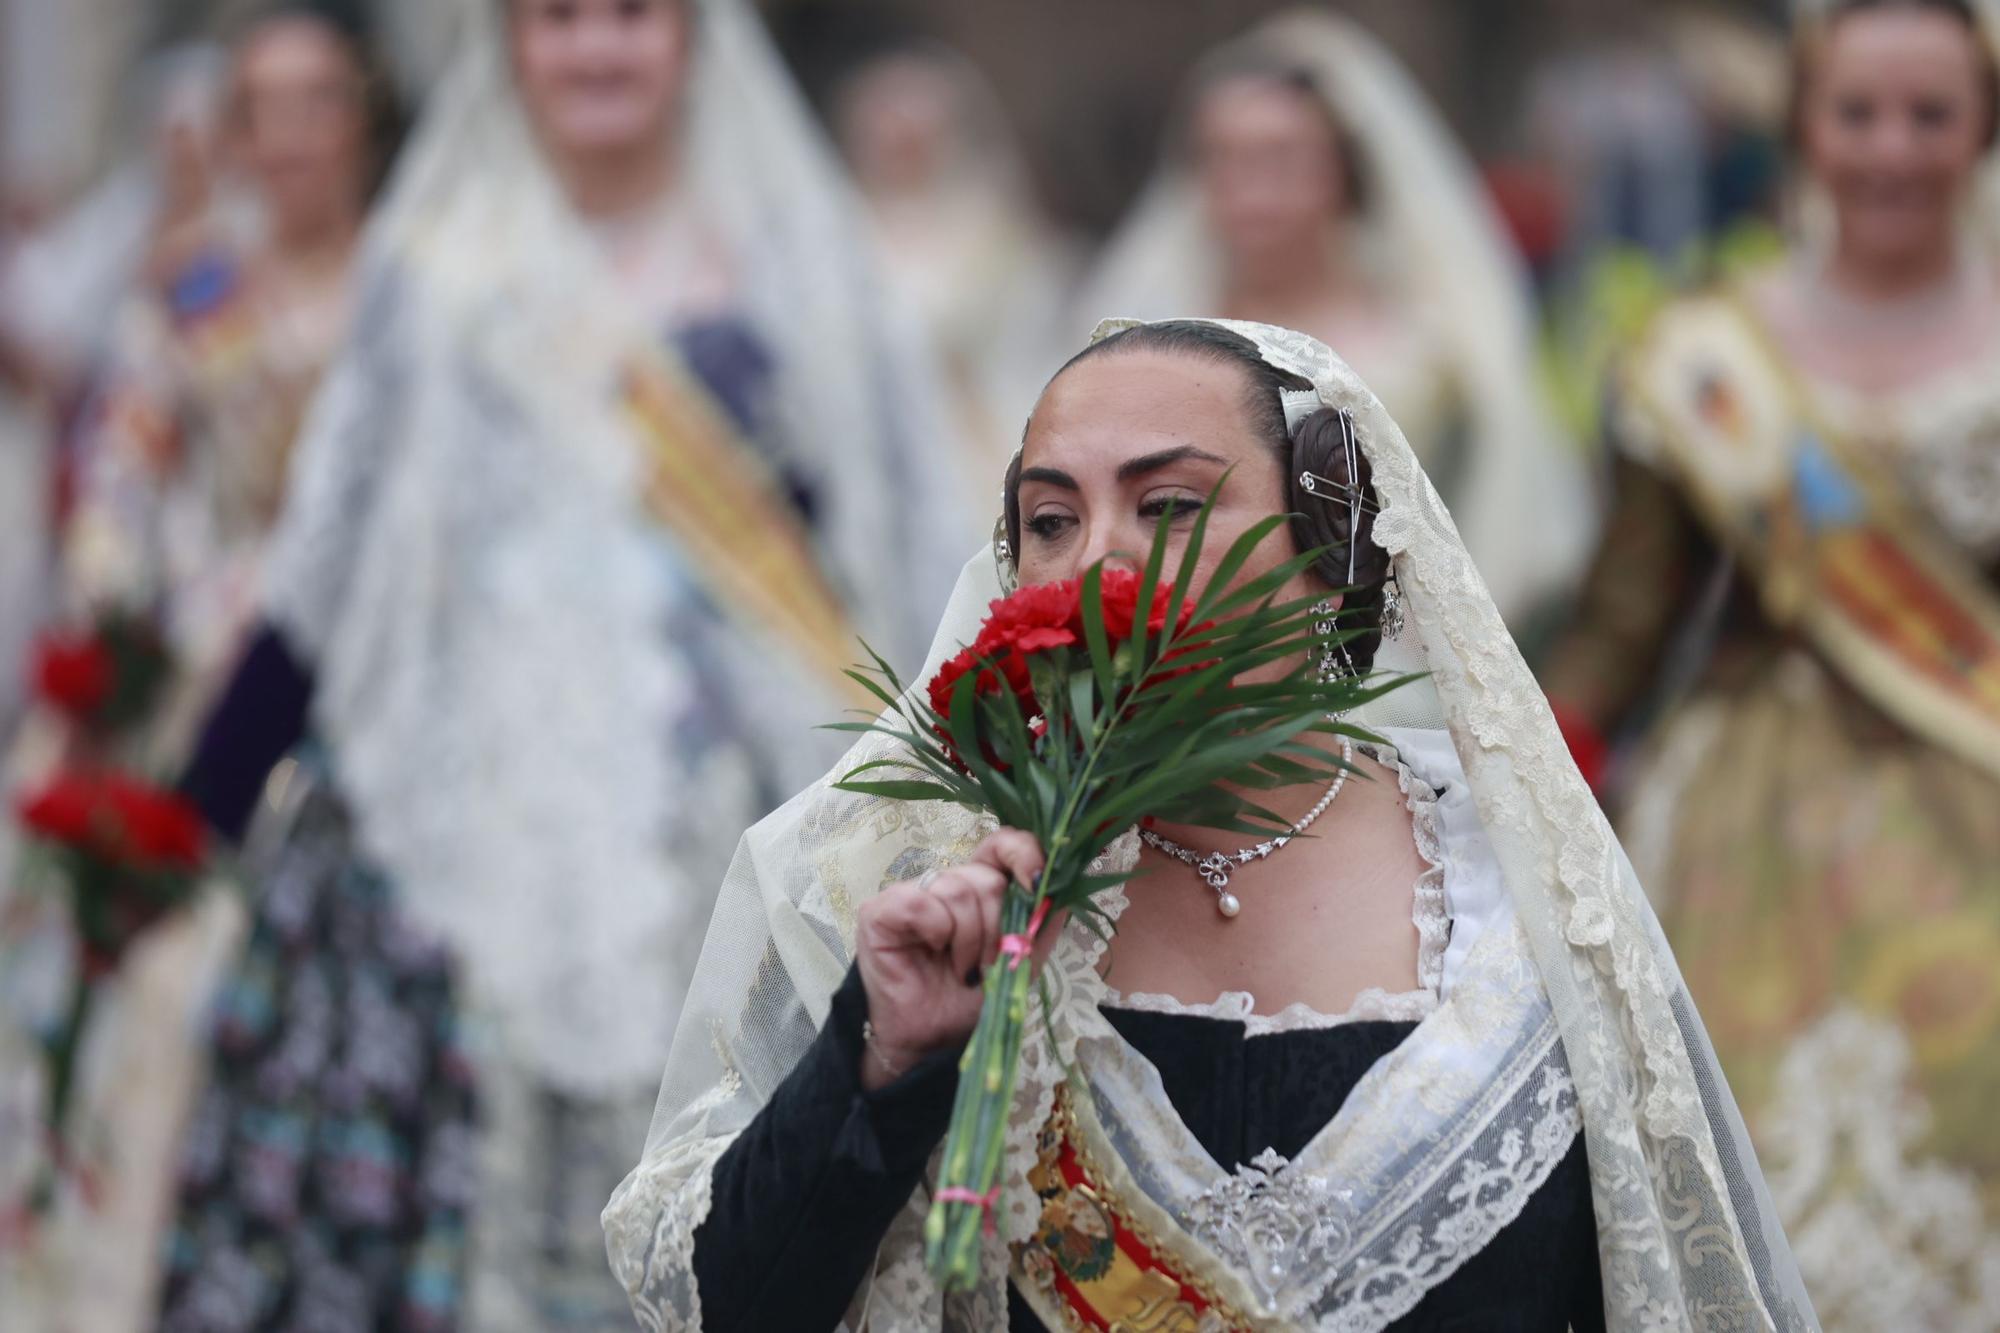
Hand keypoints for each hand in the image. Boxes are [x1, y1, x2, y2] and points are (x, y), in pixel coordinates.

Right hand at [853, 828, 1047, 1091]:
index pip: (1001, 844)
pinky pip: (920, 902)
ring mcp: (912, 893)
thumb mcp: (1024, 958)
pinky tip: (933, 951)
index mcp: (980, 889)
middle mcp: (946, 884)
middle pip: (985, 878)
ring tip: (962, 969)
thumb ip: (1044, 919)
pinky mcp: (880, 911)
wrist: (935, 1041)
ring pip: (957, 890)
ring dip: (969, 940)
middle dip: (997, 928)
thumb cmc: (974, 1000)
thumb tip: (1060, 883)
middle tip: (987, 964)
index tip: (1035, 881)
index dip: (1022, 852)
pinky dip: (937, 931)